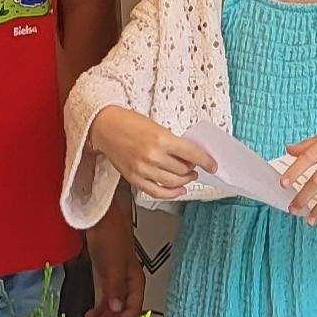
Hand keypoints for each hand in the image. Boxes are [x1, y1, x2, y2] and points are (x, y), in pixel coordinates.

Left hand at [89, 233, 145, 316]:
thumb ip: (115, 287)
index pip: (134, 307)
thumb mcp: (113, 264)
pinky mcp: (105, 275)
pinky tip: (89, 314)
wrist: (101, 218)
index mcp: (135, 280)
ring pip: (112, 304)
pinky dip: (98, 306)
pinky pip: (104, 296)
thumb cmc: (111, 237)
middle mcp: (128, 283)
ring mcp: (116, 279)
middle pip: (123, 308)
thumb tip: (117, 308)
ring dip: (102, 316)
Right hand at [91, 107, 210, 200]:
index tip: (213, 165)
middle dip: (192, 169)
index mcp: (161, 138)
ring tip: (188, 176)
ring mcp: (143, 169)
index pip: (192, 154)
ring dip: (185, 181)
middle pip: (183, 170)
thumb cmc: (129, 122)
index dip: (206, 161)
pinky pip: (157, 192)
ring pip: (173, 183)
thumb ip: (172, 142)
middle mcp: (153, 156)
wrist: (104, 127)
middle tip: (195, 166)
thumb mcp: (156, 126)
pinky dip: (171, 194)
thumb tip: (191, 156)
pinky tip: (178, 191)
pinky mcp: (134, 178)